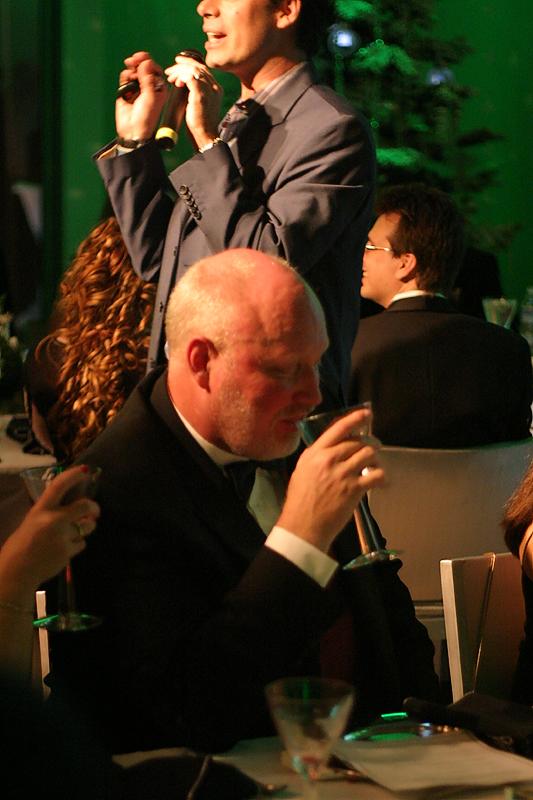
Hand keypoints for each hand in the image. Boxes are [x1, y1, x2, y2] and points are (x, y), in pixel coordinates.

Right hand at [0, 466, 99, 599]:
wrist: (17, 571)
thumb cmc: (21, 544)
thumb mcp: (32, 521)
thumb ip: (50, 513)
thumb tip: (71, 506)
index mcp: (40, 510)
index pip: (59, 486)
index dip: (74, 475)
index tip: (85, 470)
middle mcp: (53, 520)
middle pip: (84, 506)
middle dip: (94, 507)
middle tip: (95, 510)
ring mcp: (62, 537)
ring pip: (88, 526)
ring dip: (87, 527)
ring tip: (77, 532)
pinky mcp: (68, 552)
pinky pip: (82, 544)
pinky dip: (77, 545)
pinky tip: (65, 548)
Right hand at [116, 51, 167, 139]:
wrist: (132, 130)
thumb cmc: (145, 119)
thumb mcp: (150, 97)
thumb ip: (147, 79)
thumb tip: (146, 62)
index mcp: (159, 88)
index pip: (154, 69)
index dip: (148, 62)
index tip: (142, 58)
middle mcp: (148, 86)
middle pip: (143, 67)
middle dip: (138, 62)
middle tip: (133, 60)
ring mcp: (137, 87)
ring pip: (133, 70)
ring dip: (131, 70)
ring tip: (131, 78)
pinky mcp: (126, 90)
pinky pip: (125, 77)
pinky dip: (125, 78)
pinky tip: (126, 85)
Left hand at [165, 54, 222, 149]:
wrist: (205, 135)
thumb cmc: (200, 124)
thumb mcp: (200, 103)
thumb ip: (196, 91)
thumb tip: (183, 82)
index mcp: (216, 88)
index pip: (203, 69)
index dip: (189, 63)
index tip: (177, 63)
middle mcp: (214, 87)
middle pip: (198, 67)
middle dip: (182, 65)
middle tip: (170, 70)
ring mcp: (209, 90)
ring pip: (193, 70)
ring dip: (179, 71)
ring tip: (170, 77)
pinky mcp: (200, 94)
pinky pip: (189, 77)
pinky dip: (180, 77)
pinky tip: (175, 83)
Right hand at [277, 409, 385, 551]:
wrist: (303, 526)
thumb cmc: (299, 501)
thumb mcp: (302, 471)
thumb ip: (318, 457)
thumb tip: (335, 448)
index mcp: (314, 453)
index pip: (338, 428)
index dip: (355, 418)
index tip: (366, 414)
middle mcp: (328, 459)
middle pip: (357, 441)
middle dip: (370, 443)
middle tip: (375, 448)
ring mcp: (342, 473)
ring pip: (368, 454)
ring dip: (376, 459)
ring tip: (376, 465)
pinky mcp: (354, 489)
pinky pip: (376, 475)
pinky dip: (382, 477)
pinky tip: (382, 481)